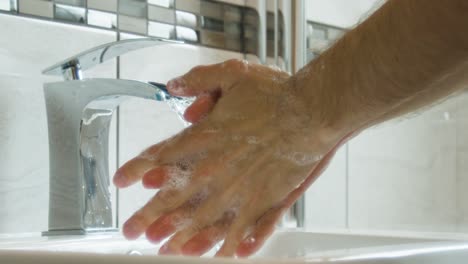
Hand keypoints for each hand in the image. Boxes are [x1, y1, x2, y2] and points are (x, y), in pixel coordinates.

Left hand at [113, 59, 348, 256]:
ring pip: (202, 219)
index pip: (162, 156)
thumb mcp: (233, 75)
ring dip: (181, 236)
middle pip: (176, 196)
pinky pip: (239, 228)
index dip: (138, 169)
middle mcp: (216, 167)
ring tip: (165, 249)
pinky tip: (218, 255)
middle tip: (133, 231)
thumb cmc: (275, 95)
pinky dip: (227, 244)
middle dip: (151, 215)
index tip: (122, 180)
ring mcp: (238, 187)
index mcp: (206, 137)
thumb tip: (175, 86)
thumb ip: (200, 80)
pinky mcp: (262, 200)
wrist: (310, 112)